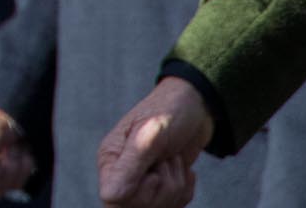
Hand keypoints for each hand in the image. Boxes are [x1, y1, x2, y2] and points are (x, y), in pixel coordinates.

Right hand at [98, 78, 210, 207]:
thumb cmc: (170, 112)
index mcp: (110, 159)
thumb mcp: (150, 136)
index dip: (139, 194)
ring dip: (177, 186)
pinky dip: (185, 189)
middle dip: (164, 189)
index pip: (114, 199)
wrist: (197, 107)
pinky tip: (182, 169)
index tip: (153, 174)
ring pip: (160, 207)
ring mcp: (143, 180)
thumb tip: (109, 196)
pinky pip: (175, 206)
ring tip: (174, 159)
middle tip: (167, 162)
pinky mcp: (162, 186)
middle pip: (139, 207)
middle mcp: (122, 173)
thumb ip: (130, 166)